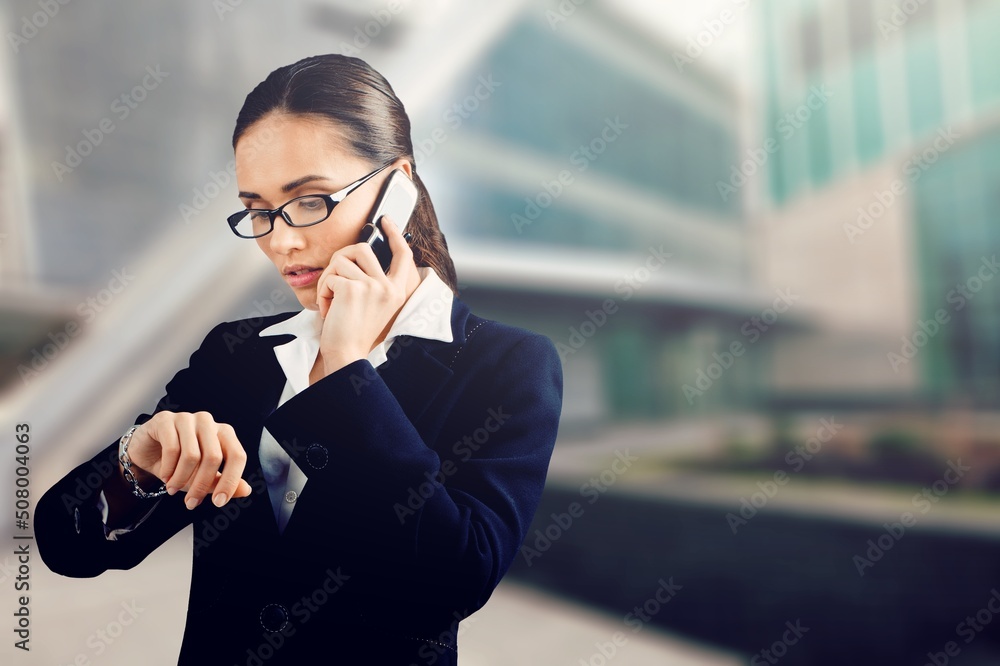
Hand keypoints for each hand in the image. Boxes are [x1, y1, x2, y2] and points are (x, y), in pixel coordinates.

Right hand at [126, 411, 251, 509]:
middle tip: (191, 503)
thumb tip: (245, 490)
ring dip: (181, 479)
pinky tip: (165, 477)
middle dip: (201, 485)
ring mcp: (188, 419)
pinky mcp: (166, 420)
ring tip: (173, 489)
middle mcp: (209, 423)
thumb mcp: (201, 476)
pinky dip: (169, 469)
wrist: (146, 451)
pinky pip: (172, 449)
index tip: (219, 502)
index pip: (237, 455)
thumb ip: (222, 481)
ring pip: (192, 455)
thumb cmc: (178, 462)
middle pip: (214, 457)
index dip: (230, 480)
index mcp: (224, 433)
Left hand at [314, 216, 419, 373]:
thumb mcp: (374, 304)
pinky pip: (330, 277)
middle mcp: (388, 287)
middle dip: (340, 260)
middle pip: (361, 248)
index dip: (394, 234)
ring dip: (328, 280)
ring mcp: (372, 287)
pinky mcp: (353, 289)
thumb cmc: (355, 331)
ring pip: (341, 260)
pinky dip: (322, 292)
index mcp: (397, 291)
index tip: (385, 221)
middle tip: (334, 279)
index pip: (403, 255)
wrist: (346, 353)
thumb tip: (360, 253)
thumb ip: (374, 281)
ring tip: (330, 300)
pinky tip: (328, 309)